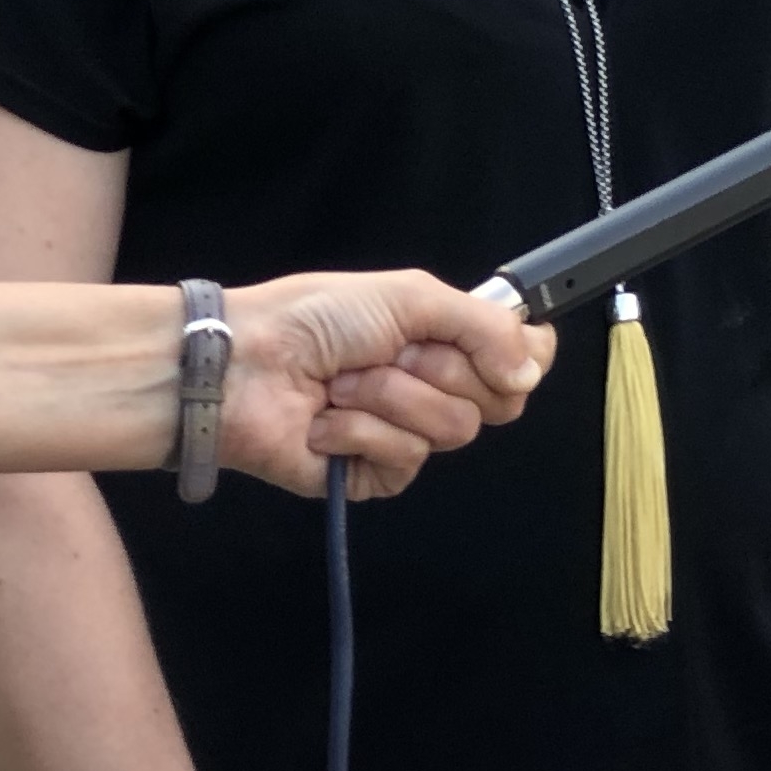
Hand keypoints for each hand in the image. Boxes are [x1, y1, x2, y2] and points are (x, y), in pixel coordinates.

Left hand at [218, 272, 555, 498]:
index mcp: (450, 339)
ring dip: (391, 399)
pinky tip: (327, 422)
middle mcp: (436, 386)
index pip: (527, 358)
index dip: (519, 357)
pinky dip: (362, 433)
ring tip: (343, 385)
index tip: (491, 345)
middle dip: (441, 370)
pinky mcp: (374, 475)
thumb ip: (488, 326)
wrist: (240, 367)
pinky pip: (406, 462)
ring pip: (453, 430)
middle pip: (500, 399)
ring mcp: (407, 432)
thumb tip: (530, 374)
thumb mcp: (411, 295)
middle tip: (391, 353)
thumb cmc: (313, 319)